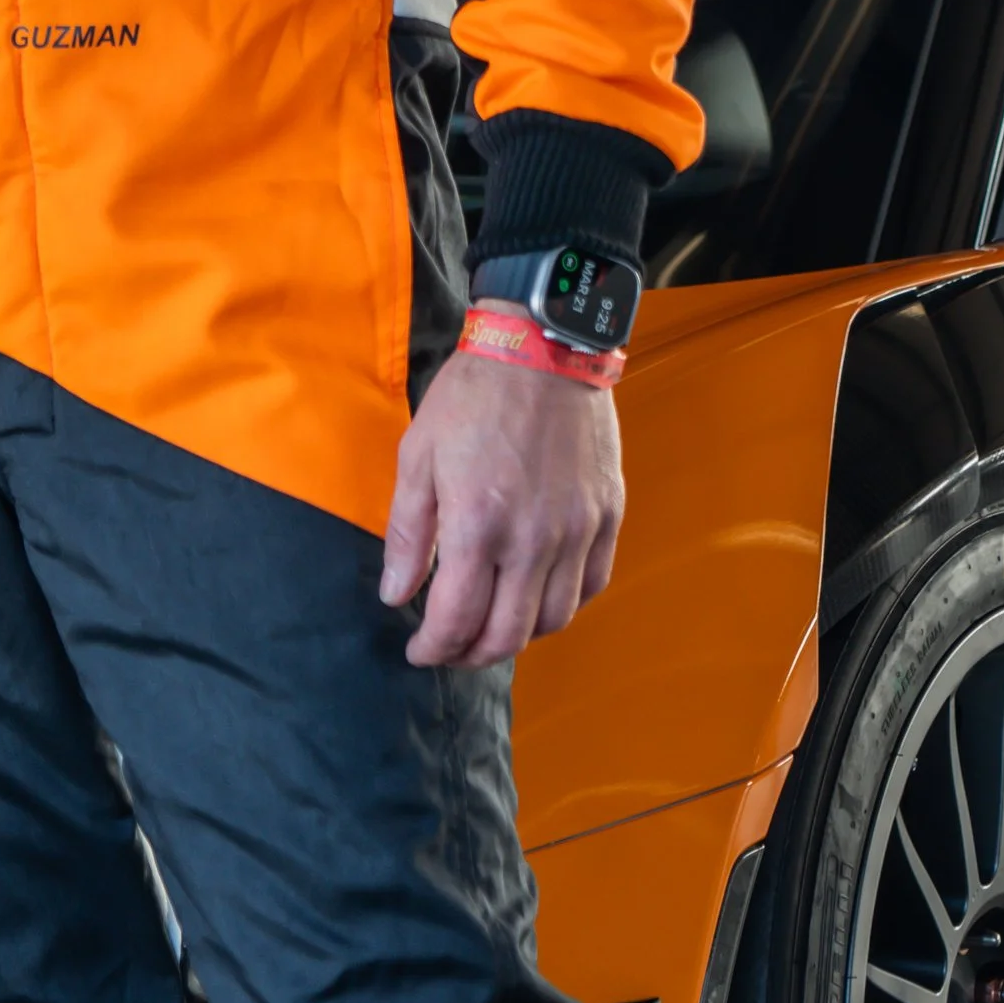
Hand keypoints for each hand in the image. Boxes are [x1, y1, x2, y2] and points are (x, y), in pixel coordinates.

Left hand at [380, 347, 623, 667]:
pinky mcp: (607, 516)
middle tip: (451, 649)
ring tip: (492, 623)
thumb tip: (396, 595)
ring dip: (518, 635)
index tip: (418, 650)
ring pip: (553, 620)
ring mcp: (576, 531)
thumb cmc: (473, 396)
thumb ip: (406, 533)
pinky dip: (564, 603)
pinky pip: (591, 585)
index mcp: (477, 525)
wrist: (543, 347)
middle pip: (506, 636)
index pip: (455, 620)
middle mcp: (532, 540)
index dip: (432, 648)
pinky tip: (537, 592)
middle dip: (471, 655)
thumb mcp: (418, 455)